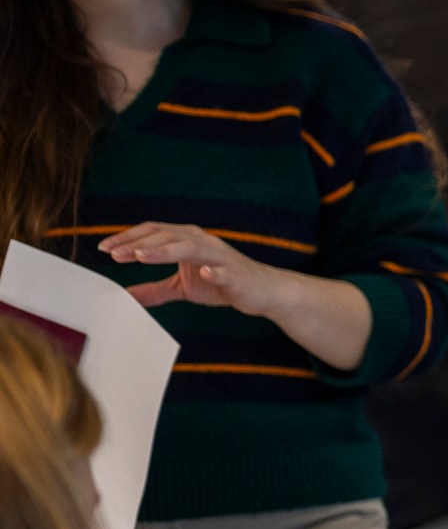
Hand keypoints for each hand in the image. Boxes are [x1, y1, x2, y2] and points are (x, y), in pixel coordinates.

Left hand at [99, 222, 289, 314]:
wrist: (262, 291)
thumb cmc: (223, 284)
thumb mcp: (182, 288)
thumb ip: (155, 289)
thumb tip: (125, 296)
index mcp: (187, 240)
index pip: (153, 232)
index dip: (128, 238)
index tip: (104, 248)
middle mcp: (202, 241)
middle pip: (165, 235)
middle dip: (138, 244)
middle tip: (114, 254)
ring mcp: (219, 255)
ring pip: (189, 246)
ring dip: (164, 250)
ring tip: (140, 257)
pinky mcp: (235, 272)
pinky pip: (222, 269)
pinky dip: (212, 270)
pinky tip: (202, 273)